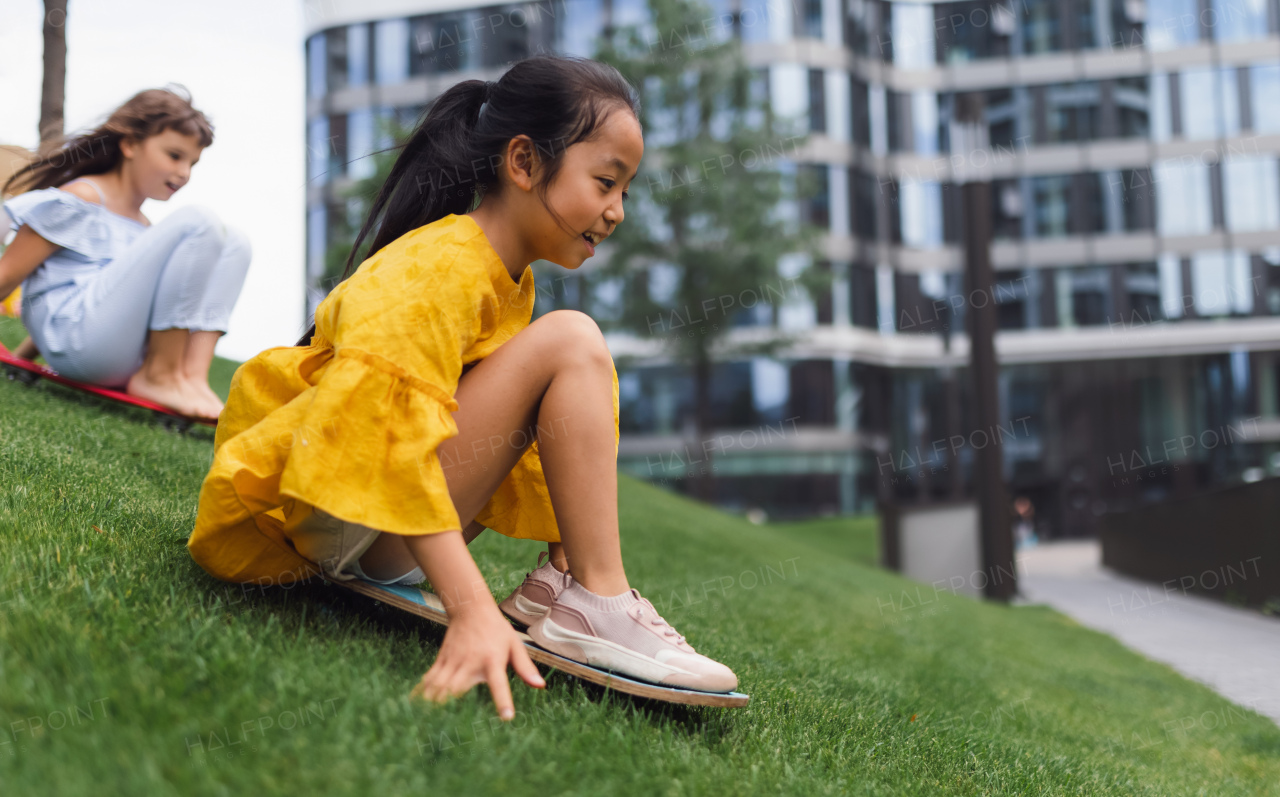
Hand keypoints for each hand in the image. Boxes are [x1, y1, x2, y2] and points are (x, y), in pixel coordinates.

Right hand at [413, 602, 545, 719]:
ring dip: (434, 703)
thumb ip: (525, 667)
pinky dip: (423, 692)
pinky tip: (416, 706)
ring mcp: (453, 661)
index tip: (507, 717)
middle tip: (451, 730)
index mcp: (493, 660)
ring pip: (439, 686)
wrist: (471, 608)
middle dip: (453, 709)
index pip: (499, 682)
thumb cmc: (496, 630)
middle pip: (458, 688)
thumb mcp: (515, 645)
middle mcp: (471, 662)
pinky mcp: (442, 660)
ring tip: (428, 722)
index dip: (503, 700)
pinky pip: (430, 678)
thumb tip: (540, 686)